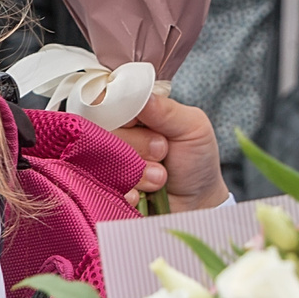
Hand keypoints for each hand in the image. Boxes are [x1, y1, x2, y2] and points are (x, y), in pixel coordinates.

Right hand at [115, 89, 228, 211]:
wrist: (196, 203)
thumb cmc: (196, 160)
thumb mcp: (193, 127)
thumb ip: (166, 110)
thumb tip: (139, 95)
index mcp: (133, 111)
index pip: (109, 102)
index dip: (126, 116)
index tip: (152, 129)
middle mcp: (114, 133)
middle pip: (103, 132)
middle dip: (139, 147)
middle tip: (163, 153)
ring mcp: (106, 161)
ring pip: (103, 160)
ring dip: (138, 173)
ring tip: (161, 177)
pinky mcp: (104, 187)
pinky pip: (101, 186)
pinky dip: (127, 192)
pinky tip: (144, 194)